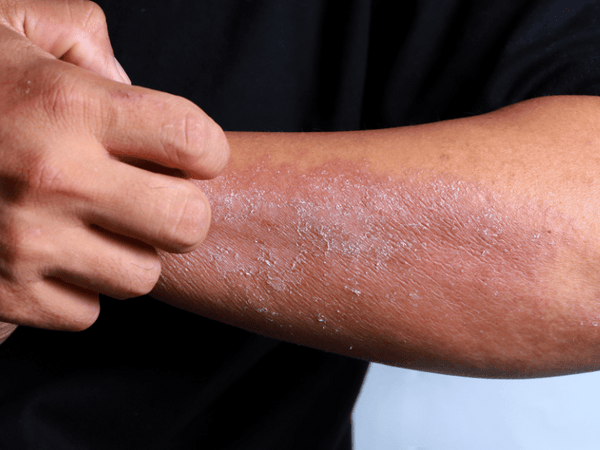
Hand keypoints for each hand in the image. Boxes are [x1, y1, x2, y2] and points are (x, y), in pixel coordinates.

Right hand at [0, 0, 228, 332]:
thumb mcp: (10, 23)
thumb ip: (85, 37)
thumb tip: (129, 83)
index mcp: (68, 106)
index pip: (197, 143)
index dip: (206, 151)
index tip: (189, 153)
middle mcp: (52, 178)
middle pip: (188, 224)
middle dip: (182, 210)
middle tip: (153, 194)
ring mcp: (26, 244)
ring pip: (141, 276)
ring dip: (129, 251)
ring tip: (94, 222)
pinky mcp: (3, 295)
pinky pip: (87, 312)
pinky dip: (80, 288)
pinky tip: (54, 254)